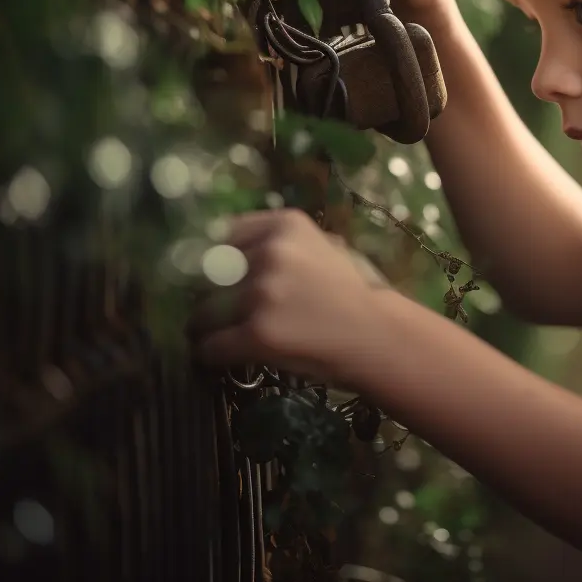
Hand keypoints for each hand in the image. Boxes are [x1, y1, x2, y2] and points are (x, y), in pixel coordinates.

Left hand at [187, 209, 391, 388]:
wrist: (379, 334)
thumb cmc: (352, 292)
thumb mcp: (320, 247)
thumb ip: (277, 243)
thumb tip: (221, 251)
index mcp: (285, 225)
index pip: (221, 234)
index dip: (211, 259)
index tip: (210, 275)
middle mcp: (270, 252)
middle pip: (207, 274)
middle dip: (205, 294)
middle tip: (214, 310)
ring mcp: (262, 293)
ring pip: (203, 313)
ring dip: (204, 328)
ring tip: (219, 336)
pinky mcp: (257, 334)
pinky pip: (211, 346)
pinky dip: (211, 355)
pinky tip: (224, 356)